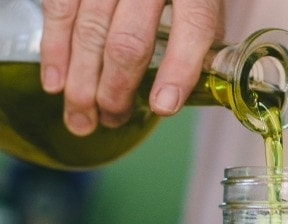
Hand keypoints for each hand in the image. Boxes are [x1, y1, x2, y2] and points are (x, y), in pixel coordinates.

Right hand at [40, 0, 224, 135]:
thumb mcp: (203, 4)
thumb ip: (200, 41)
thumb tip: (178, 94)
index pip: (194, 28)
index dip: (179, 70)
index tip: (163, 106)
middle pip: (130, 41)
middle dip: (117, 90)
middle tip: (112, 119)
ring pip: (90, 32)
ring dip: (82, 83)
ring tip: (82, 118)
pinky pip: (59, 9)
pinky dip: (54, 51)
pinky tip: (55, 84)